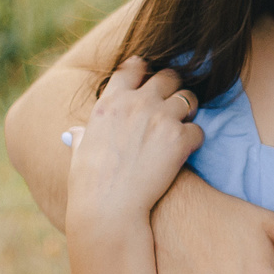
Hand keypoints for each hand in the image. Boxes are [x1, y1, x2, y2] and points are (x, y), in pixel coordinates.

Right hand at [63, 59, 202, 238]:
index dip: (144, 69)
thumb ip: (81, 135)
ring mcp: (160, 118)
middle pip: (168, 76)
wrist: (108, 207)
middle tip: (172, 106)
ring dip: (188, 111)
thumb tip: (74, 133)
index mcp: (110, 102)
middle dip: (173, 88)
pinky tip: (185, 152)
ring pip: (189, 98)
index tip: (149, 79)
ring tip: (181, 128)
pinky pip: (199, 130)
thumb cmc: (89, 184)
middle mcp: (136, 103)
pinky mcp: (179, 138)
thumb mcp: (78, 151)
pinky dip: (194, 140)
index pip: (132, 67)